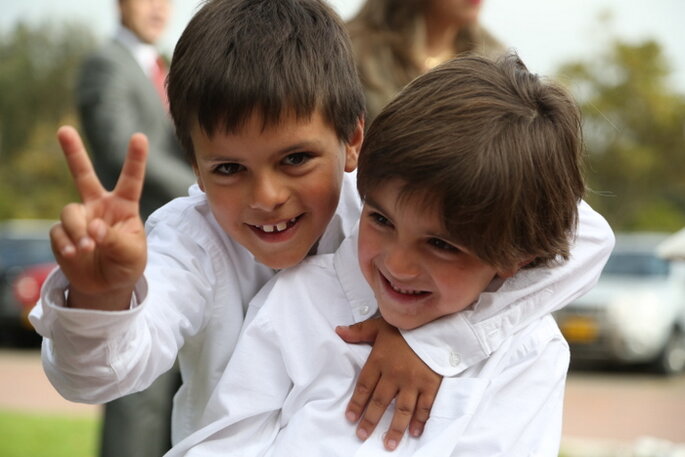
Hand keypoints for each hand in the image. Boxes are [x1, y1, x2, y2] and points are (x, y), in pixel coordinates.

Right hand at [49, 126, 147, 309]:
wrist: (107, 285)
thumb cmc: (126, 263)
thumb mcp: (131, 253)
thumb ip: (114, 239)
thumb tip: (92, 229)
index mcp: (124, 206)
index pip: (131, 180)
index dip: (135, 159)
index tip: (139, 137)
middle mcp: (99, 206)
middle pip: (83, 175)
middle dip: (73, 152)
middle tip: (63, 130)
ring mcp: (79, 218)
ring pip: (70, 213)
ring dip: (78, 231)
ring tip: (87, 249)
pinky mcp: (62, 233)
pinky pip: (59, 232)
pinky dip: (67, 244)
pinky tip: (75, 254)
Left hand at [336, 317, 441, 450]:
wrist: (436, 323)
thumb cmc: (406, 326)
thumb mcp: (380, 325)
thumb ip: (359, 331)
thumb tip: (338, 331)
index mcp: (380, 360)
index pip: (364, 386)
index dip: (356, 403)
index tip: (350, 418)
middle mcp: (395, 374)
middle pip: (380, 402)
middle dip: (370, 421)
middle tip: (362, 435)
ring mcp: (414, 381)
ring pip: (402, 410)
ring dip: (394, 429)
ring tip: (389, 444)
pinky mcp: (431, 384)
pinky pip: (425, 407)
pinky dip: (420, 421)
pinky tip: (414, 433)